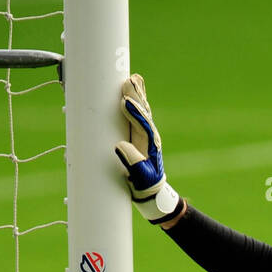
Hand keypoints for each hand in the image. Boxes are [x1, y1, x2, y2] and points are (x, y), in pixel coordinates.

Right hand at [115, 74, 181, 223]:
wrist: (151, 192)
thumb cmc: (145, 186)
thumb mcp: (140, 179)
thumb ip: (132, 164)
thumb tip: (120, 146)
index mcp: (149, 146)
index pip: (142, 125)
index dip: (134, 113)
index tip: (126, 101)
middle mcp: (148, 137)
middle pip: (142, 112)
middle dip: (136, 97)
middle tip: (130, 81)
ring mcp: (144, 134)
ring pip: (140, 110)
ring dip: (136, 95)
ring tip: (132, 79)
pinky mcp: (137, 134)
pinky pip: (136, 114)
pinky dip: (133, 101)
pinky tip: (130, 90)